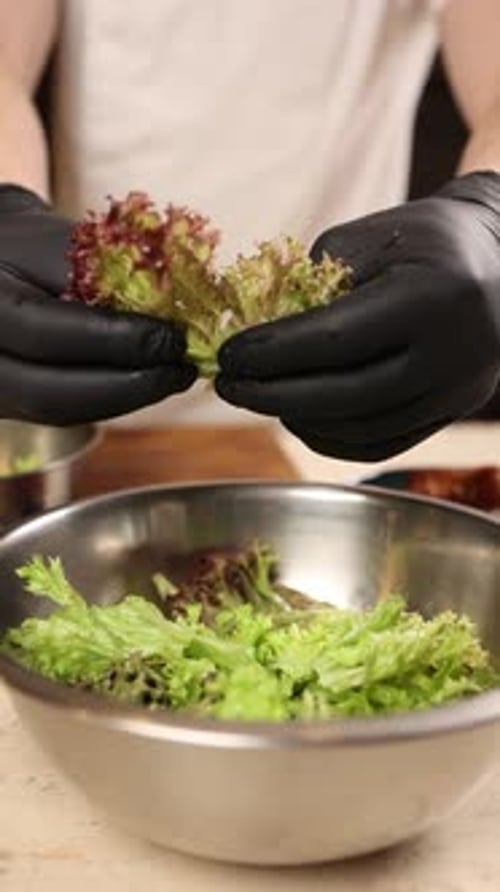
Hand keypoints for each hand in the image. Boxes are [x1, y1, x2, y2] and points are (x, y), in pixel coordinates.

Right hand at [0, 185, 195, 424]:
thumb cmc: (21, 246)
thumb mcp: (52, 242)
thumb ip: (102, 277)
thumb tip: (169, 314)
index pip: (45, 334)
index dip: (114, 341)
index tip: (171, 337)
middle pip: (50, 393)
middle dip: (127, 386)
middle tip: (181, 370)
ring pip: (60, 410)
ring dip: (125, 397)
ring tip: (172, 376)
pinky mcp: (10, 405)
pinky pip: (63, 411)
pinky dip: (110, 398)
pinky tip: (145, 381)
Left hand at [217, 172, 499, 460]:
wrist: (498, 259)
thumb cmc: (423, 239)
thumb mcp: (366, 239)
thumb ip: (312, 286)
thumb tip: (258, 340)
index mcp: (432, 296)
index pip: (336, 339)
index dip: (273, 352)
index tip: (227, 355)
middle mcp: (452, 353)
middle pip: (345, 395)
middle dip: (274, 394)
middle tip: (229, 386)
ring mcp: (457, 391)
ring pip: (362, 428)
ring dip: (299, 419)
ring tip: (259, 397)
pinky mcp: (452, 411)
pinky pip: (382, 444)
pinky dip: (332, 438)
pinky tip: (297, 417)